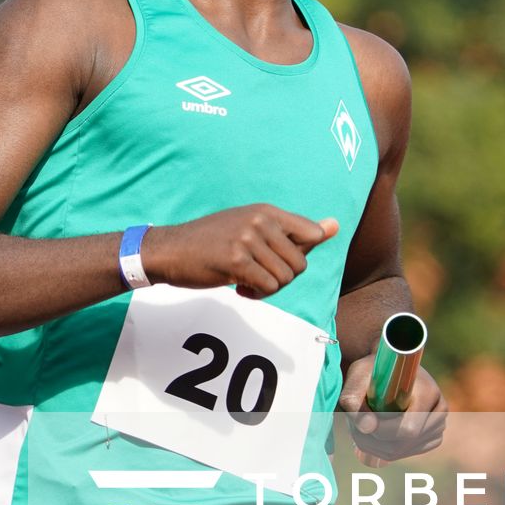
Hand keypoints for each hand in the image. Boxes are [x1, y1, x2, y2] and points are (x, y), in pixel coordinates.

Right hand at [144, 205, 338, 298]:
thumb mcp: (252, 227)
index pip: (312, 233)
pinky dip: (257, 294)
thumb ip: (294, 230)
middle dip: (282, 276)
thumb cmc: (212, 242)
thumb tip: (336, 225)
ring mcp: (248, 239)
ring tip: (247, 279)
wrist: (169, 250)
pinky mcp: (237, 260)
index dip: (297, 255)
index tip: (274, 258)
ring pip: (285, 278)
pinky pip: (268, 287)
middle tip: (257, 273)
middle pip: (300, 263)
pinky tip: (239, 287)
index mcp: (267, 210)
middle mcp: (260, 220)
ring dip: (268, 288)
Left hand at [339, 360, 445, 463]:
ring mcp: (439, 424)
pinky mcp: (433, 435)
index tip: (359, 423)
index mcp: (428, 392)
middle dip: (373, 441)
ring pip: (403, 451)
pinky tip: (377, 433)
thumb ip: (354, 402)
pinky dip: (386, 449)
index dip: (380, 432)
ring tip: (364, 426)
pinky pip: (407, 453)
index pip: (408, 429)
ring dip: (376, 446)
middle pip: (405, 444)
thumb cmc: (370, 372)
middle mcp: (439, 409)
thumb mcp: (356, 379)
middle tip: (355, 428)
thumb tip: (367, 428)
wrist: (384, 369)